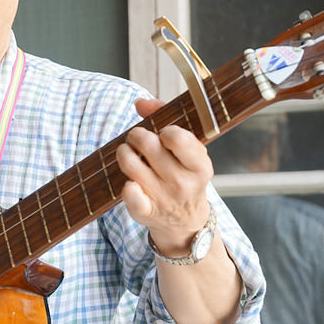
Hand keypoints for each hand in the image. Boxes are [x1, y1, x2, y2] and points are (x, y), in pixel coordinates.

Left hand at [115, 98, 212, 255]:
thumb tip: (140, 102)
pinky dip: (126, 185)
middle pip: (148, 145)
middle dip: (137, 135)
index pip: (176, 138)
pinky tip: (130, 181)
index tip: (163, 135)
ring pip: (131, 163)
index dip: (165, 131)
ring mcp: (163, 198)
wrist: (186, 220)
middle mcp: (183, 183)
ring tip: (128, 153)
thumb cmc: (184, 174)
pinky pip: (129, 194)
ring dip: (124, 152)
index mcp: (199, 166)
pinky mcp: (145, 211)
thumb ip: (166, 117)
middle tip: (137, 139)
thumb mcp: (188, 149)